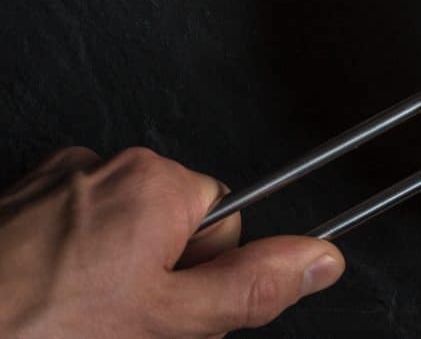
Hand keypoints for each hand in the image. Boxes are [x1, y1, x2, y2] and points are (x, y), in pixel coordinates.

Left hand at [0, 146, 344, 337]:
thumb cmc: (39, 332)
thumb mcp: (166, 326)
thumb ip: (253, 288)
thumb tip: (323, 258)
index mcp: (156, 183)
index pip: (227, 224)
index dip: (202, 280)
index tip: (166, 309)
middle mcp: (106, 165)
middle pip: (173, 226)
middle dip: (158, 278)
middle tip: (118, 324)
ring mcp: (54, 180)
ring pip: (120, 232)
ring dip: (111, 275)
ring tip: (73, 318)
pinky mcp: (16, 200)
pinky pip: (72, 227)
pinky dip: (67, 264)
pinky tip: (46, 301)